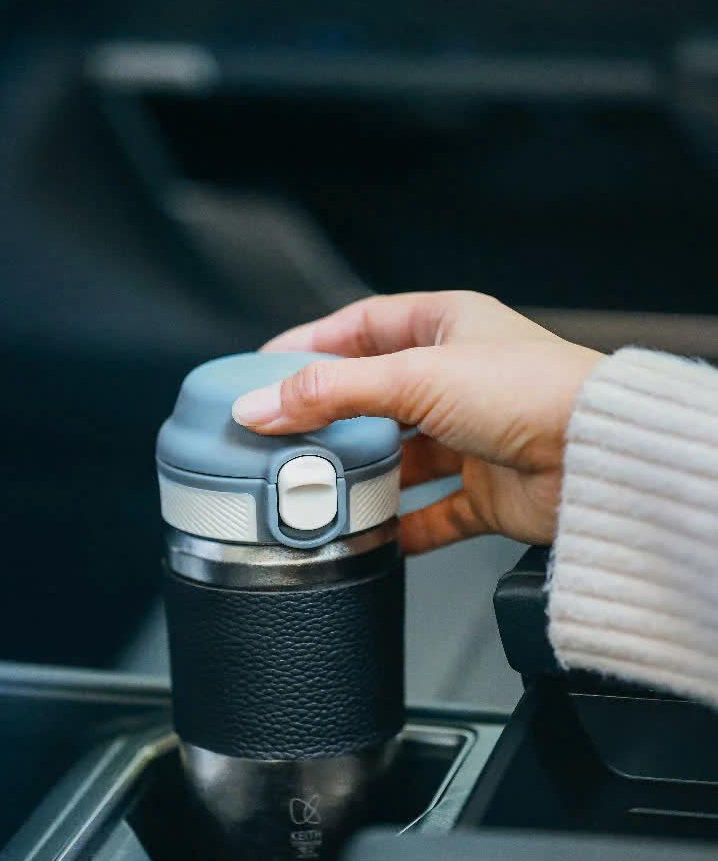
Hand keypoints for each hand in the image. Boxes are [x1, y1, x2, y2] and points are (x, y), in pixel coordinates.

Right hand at [231, 292, 602, 552]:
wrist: (600, 458)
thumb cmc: (534, 391)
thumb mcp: (415, 377)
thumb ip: (331, 393)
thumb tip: (262, 406)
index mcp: (450, 324)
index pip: (363, 326)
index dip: (312, 343)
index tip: (265, 368)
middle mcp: (462, 377)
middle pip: (376, 396)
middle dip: (331, 418)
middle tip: (281, 437)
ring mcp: (476, 437)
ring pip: (403, 458)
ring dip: (364, 476)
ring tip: (319, 488)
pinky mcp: (490, 492)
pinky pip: (434, 514)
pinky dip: (402, 527)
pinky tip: (372, 535)